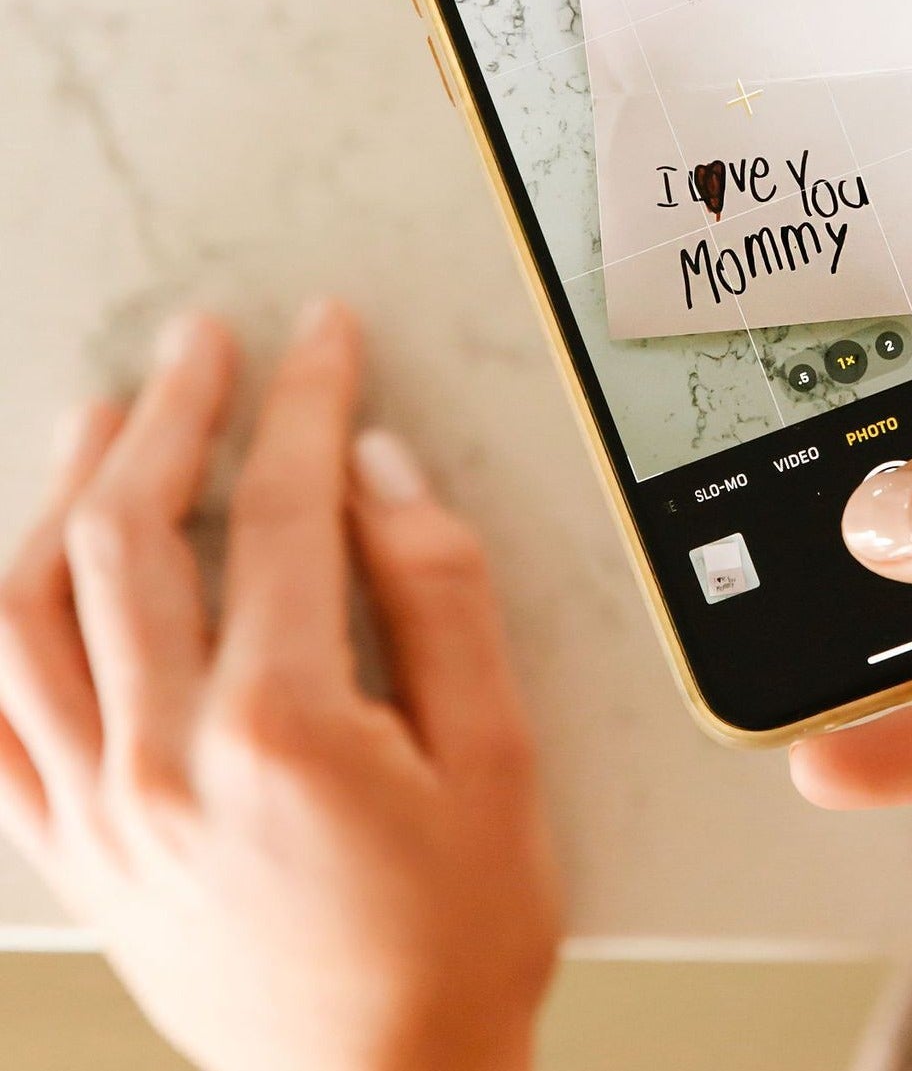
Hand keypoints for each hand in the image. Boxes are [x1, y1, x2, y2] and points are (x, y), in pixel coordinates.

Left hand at [0, 301, 560, 1070]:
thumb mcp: (496, 754)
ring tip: (101, 424)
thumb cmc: (454, 940)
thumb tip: (382, 475)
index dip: (304, 401)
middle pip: (129, 538)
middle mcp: (162, 762)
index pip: (278, 512)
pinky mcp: (80, 856)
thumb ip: (440, 596)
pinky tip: (16, 582)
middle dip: (172, 415)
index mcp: (278, 728)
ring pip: (28, 617)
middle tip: (202, 346)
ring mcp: (101, 813)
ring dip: (61, 499)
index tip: (322, 338)